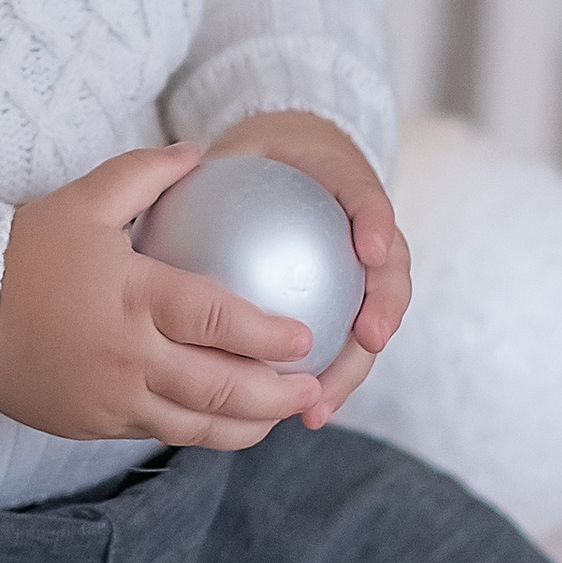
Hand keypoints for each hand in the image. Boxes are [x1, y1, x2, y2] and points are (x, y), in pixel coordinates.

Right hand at [0, 142, 334, 452]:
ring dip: (249, 425)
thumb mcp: (84, 200)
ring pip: (198, 426)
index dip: (268, 334)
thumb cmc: (23, 252)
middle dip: (279, 394)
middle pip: (221, 388)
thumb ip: (145, 174)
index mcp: (133, 297)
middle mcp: (129, 356)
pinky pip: (161, 434)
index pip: (217, 320)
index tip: (305, 335)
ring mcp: (112, 398)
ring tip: (284, 413)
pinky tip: (227, 422)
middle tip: (313, 383)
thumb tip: (198, 152)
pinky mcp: (95, 424)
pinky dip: (203, 432)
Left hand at [203, 110, 409, 426]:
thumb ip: (218, 161)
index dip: (376, 224)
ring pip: (372, 324)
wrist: (291, 169)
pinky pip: (341, 350)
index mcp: (350, 186)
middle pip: (389, 275)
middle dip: (386, 309)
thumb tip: (172, 169)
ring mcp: (368, 279)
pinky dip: (326, 383)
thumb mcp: (244, 148)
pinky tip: (301, 414)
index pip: (369, 199)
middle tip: (369, 339)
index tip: (371, 251)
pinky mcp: (351, 314)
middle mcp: (371, 237)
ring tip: (322, 404)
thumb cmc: (262, 160)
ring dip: (354, 368)